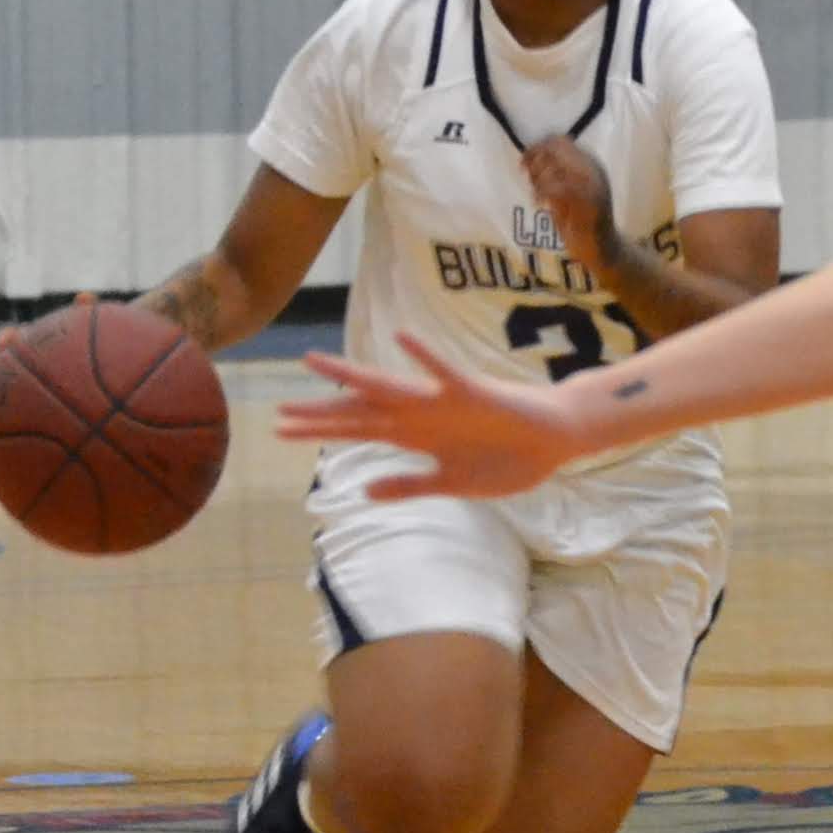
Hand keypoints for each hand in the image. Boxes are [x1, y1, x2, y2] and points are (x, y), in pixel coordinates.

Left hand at [274, 333, 586, 497]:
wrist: (554, 438)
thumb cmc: (507, 459)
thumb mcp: (450, 482)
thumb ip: (408, 485)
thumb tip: (363, 492)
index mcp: (415, 436)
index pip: (357, 430)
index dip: (320, 430)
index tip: (281, 430)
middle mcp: (420, 415)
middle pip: (361, 411)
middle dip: (320, 413)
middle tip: (279, 412)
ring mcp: (443, 402)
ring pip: (389, 388)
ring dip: (352, 378)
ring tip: (316, 363)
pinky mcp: (474, 392)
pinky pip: (445, 372)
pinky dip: (426, 357)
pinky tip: (404, 340)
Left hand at [521, 137, 616, 263]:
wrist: (603, 249)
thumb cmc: (582, 222)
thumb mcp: (569, 191)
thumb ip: (556, 174)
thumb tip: (530, 157)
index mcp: (592, 164)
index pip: (561, 140)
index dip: (538, 146)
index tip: (524, 161)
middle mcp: (593, 170)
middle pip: (555, 149)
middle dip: (535, 159)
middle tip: (526, 175)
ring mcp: (592, 185)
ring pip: (554, 166)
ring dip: (538, 178)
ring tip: (537, 195)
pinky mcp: (586, 202)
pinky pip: (555, 187)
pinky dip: (541, 193)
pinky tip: (540, 203)